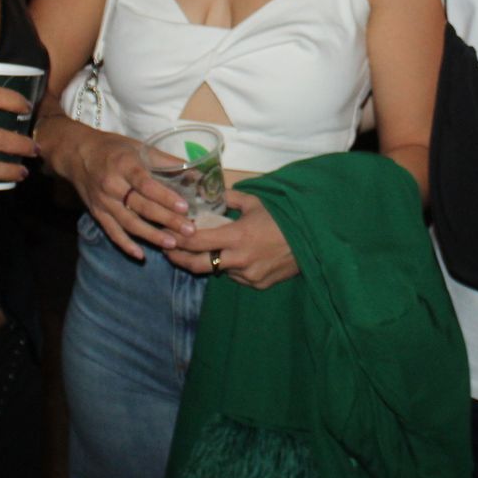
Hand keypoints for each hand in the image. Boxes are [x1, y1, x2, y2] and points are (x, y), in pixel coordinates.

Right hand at [44, 112, 190, 260]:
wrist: (77, 154)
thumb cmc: (113, 148)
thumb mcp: (138, 146)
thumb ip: (165, 160)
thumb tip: (193, 171)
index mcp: (124, 165)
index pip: (146, 185)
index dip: (165, 197)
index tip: (184, 207)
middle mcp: (112, 186)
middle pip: (141, 206)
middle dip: (166, 220)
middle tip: (188, 231)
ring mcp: (103, 202)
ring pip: (129, 223)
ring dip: (151, 236)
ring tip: (172, 244)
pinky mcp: (97, 213)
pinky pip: (112, 232)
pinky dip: (125, 245)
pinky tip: (140, 255)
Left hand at [168, 190, 299, 289]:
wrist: (312, 241)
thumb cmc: (283, 218)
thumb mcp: (256, 202)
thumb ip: (230, 198)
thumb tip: (212, 192)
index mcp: (237, 236)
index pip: (196, 241)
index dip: (177, 239)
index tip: (165, 233)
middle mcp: (238, 259)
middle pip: (197, 265)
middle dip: (179, 257)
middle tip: (168, 250)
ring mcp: (248, 276)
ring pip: (218, 270)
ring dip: (211, 260)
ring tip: (208, 248)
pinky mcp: (257, 284)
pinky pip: (236, 277)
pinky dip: (232, 267)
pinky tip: (237, 256)